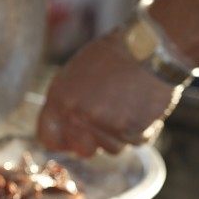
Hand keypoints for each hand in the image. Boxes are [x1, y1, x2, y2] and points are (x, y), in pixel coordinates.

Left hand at [36, 30, 179, 156]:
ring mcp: (104, 124)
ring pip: (113, 149)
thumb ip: (68, 102)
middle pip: (84, 151)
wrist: (149, 47)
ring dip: (122, 134)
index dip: (64, 142)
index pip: (49, 138)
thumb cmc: (115, 55)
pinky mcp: (129, 130)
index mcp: (59, 98)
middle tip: (110, 121)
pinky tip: (145, 107)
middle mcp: (78, 115)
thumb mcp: (77, 72)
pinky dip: (143, 130)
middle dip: (97, 141)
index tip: (75, 139)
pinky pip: (136, 142)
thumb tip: (66, 130)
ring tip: (130, 106)